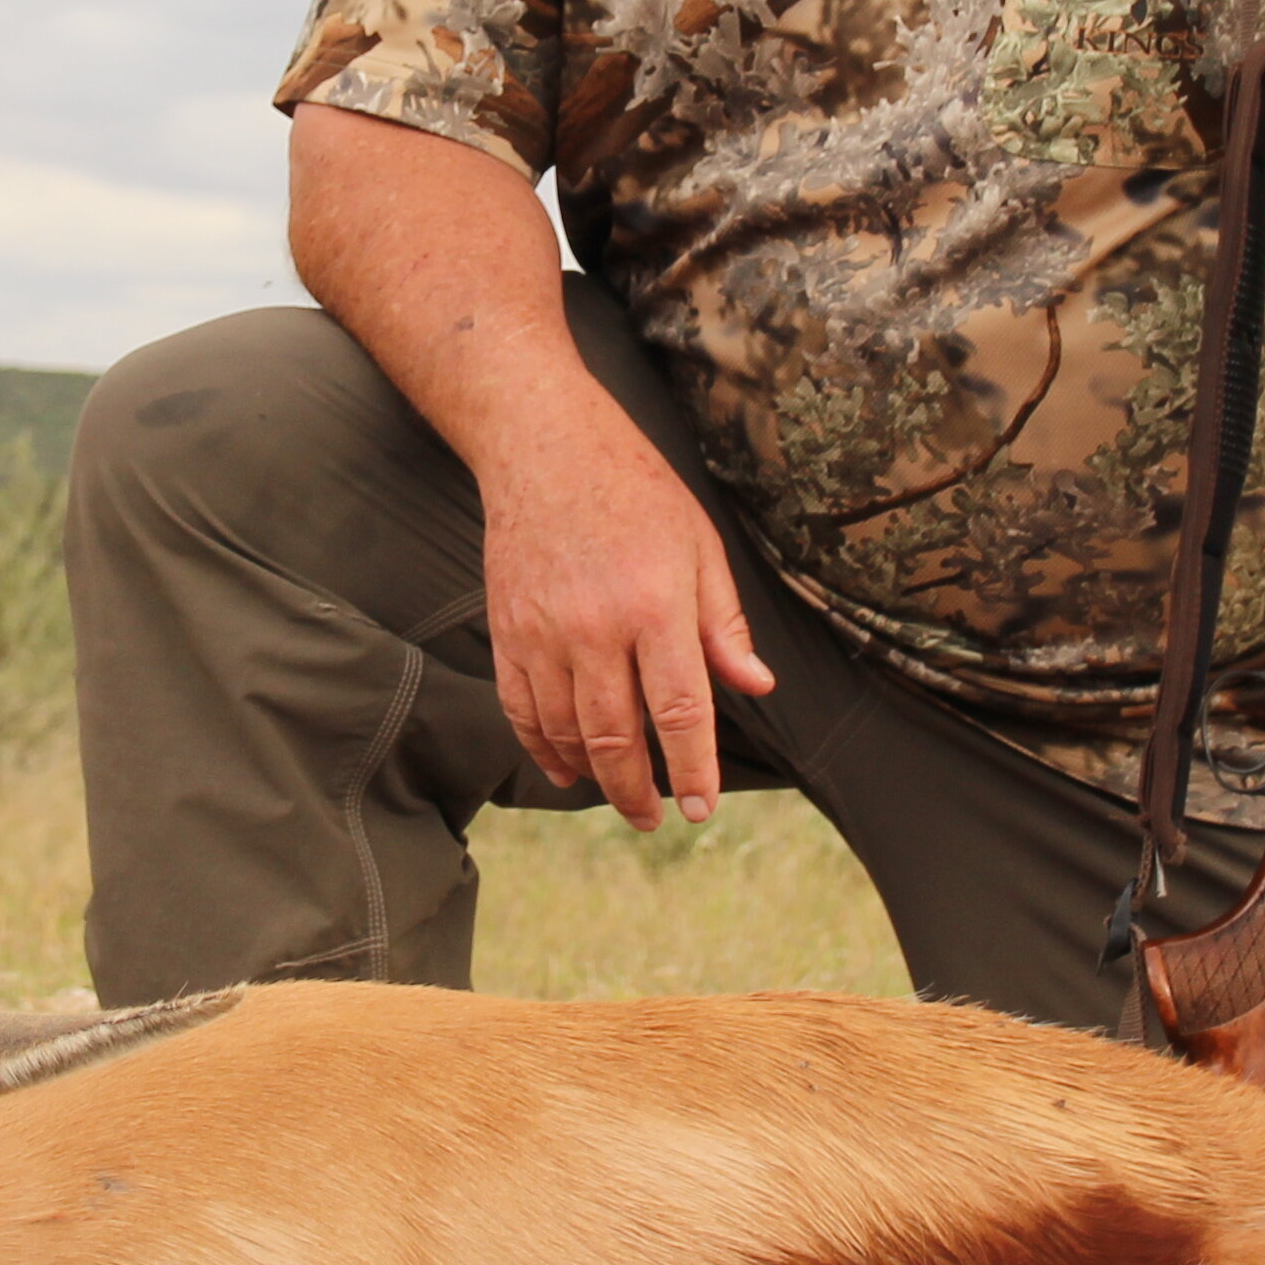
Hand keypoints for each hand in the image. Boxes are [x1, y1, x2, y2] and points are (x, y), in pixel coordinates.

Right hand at [475, 402, 775, 829]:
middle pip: (616, 739)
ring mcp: (543, 633)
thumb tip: (756, 686)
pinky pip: (521, 710)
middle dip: (638, 792)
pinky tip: (565, 769)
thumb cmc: (636, 492)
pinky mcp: (507, 632)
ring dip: (595, 777)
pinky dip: (542, 749)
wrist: (544, 447)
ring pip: (566, 733)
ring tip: (621, 795)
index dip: (693, 770)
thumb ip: (723, 624)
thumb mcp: (700, 546)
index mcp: (656, 606)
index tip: (702, 807)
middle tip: (656, 818)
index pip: (680, 712)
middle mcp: (596, 628)